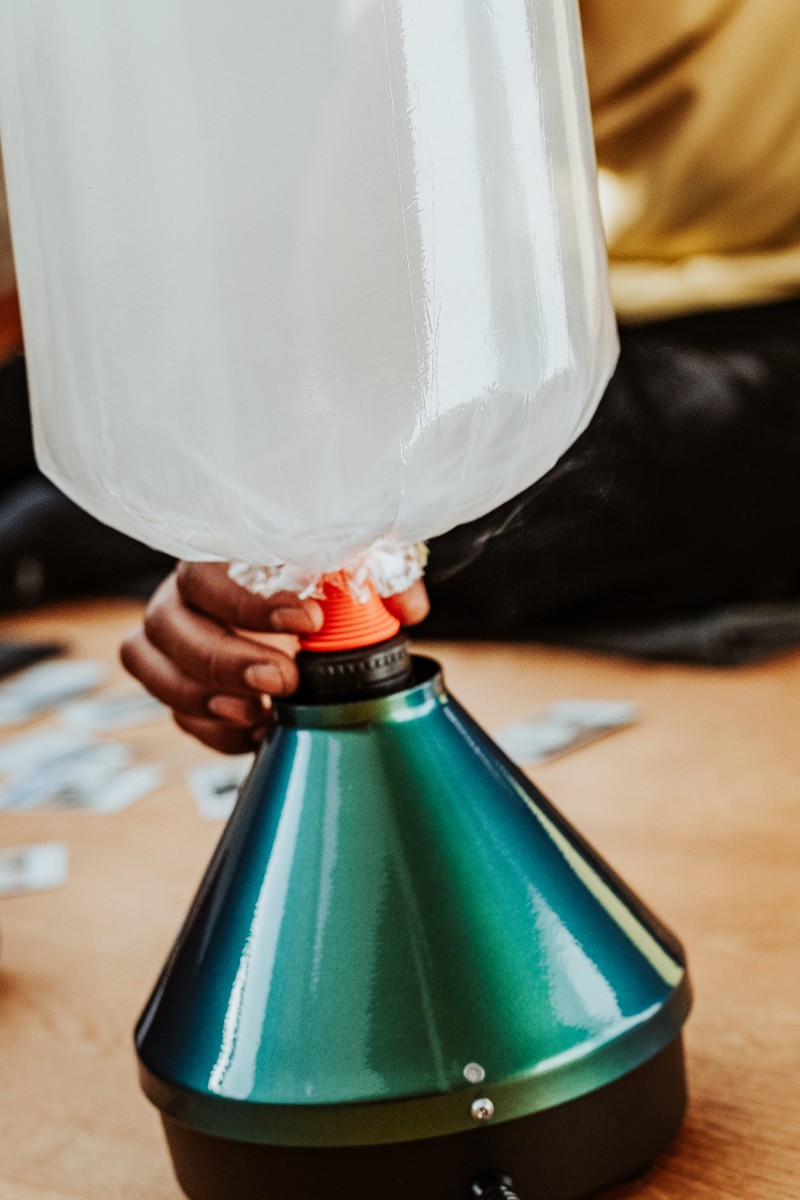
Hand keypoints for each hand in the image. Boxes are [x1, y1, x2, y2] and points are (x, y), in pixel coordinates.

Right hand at [121, 562, 428, 752]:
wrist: (303, 603)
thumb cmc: (323, 570)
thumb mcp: (359, 559)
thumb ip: (384, 573)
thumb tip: (406, 608)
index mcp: (220, 551)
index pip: (210, 569)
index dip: (250, 602)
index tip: (309, 623)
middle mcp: (183, 591)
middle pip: (169, 623)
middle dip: (226, 659)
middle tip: (284, 680)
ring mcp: (172, 637)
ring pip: (152, 666)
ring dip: (206, 697)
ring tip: (263, 711)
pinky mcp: (177, 681)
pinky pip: (174, 711)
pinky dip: (211, 729)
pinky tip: (257, 730)